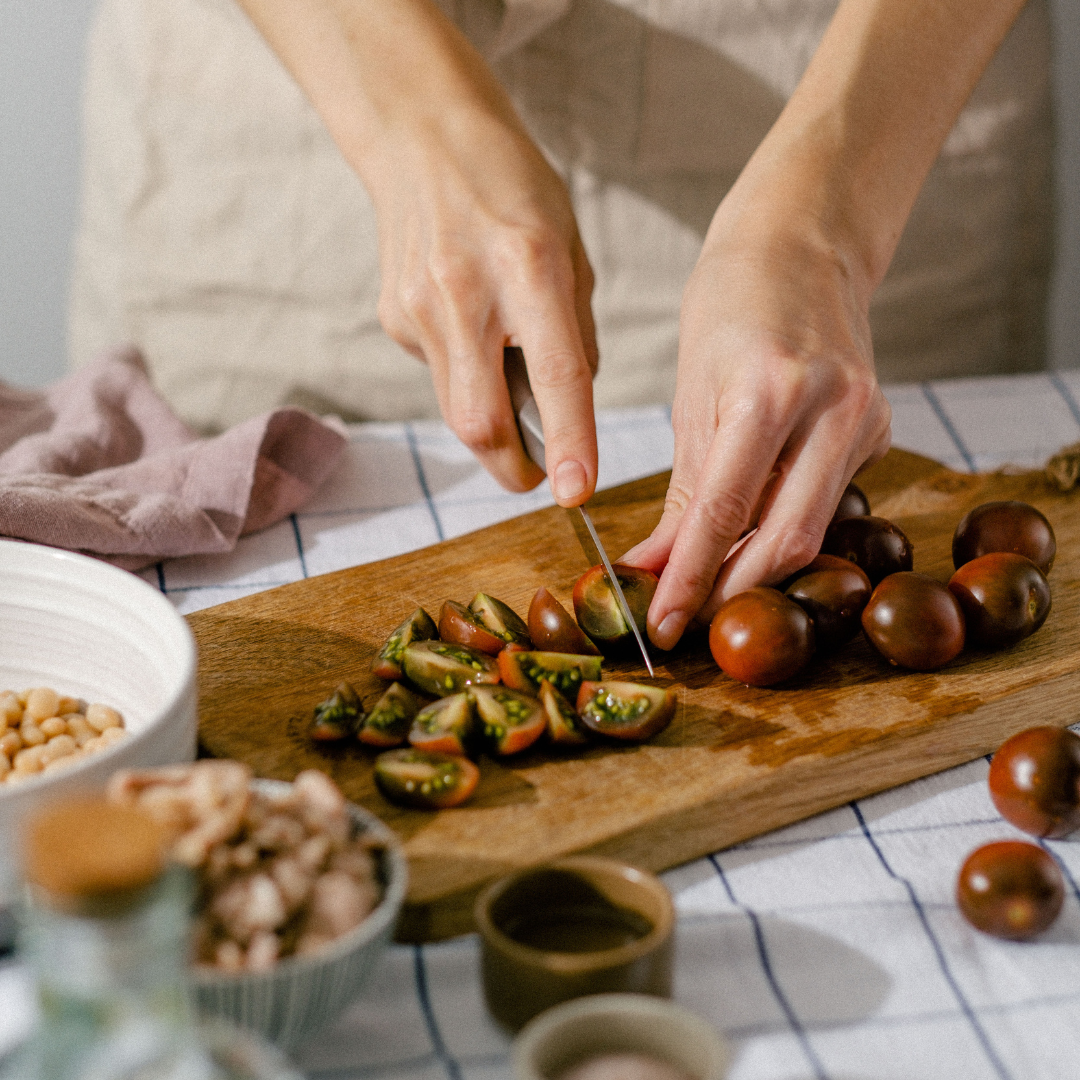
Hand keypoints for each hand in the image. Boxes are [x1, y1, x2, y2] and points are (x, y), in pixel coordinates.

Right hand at [365, 89, 598, 504]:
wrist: (424, 139)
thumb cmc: (514, 190)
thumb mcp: (570, 248)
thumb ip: (575, 330)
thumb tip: (572, 407)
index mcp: (529, 266)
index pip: (556, 375)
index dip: (570, 442)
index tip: (577, 492)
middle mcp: (467, 292)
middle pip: (481, 422)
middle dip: (512, 469)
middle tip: (538, 475)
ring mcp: (420, 308)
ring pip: (455, 410)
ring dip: (490, 426)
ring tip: (508, 385)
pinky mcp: (394, 318)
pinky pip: (439, 374)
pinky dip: (465, 374)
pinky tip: (469, 329)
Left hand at [621, 195, 891, 649]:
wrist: (801, 245)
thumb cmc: (729, 307)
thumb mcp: (691, 395)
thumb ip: (683, 491)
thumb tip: (656, 569)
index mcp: (768, 391)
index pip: (724, 513)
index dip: (691, 579)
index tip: (663, 625)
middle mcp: (830, 408)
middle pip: (787, 539)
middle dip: (735, 592)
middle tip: (690, 624)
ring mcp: (866, 418)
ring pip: (815, 529)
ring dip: (760, 569)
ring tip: (712, 590)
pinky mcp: (881, 427)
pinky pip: (829, 498)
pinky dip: (786, 525)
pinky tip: (754, 535)